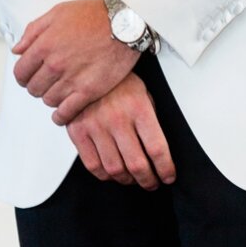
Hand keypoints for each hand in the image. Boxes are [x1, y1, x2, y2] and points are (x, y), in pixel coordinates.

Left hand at [13, 0, 139, 123]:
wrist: (124, 24)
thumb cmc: (93, 15)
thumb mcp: (56, 13)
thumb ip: (33, 32)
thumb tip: (18, 49)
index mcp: (44, 45)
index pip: (21, 71)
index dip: (23, 75)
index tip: (27, 76)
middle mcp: (55, 64)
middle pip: (33, 88)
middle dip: (36, 86)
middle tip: (44, 83)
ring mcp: (72, 79)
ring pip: (48, 100)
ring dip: (50, 98)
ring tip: (57, 92)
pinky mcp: (90, 91)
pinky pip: (67, 111)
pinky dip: (61, 116)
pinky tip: (62, 113)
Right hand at [64, 74, 175, 188]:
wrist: (85, 64)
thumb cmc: (118, 82)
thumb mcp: (143, 95)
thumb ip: (151, 123)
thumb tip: (158, 154)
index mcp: (138, 108)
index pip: (157, 150)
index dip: (166, 169)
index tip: (168, 176)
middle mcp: (117, 118)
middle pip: (137, 165)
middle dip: (148, 181)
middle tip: (151, 183)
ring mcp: (95, 125)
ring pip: (115, 169)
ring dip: (127, 180)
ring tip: (132, 178)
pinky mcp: (77, 130)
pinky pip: (92, 165)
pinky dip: (104, 175)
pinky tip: (111, 172)